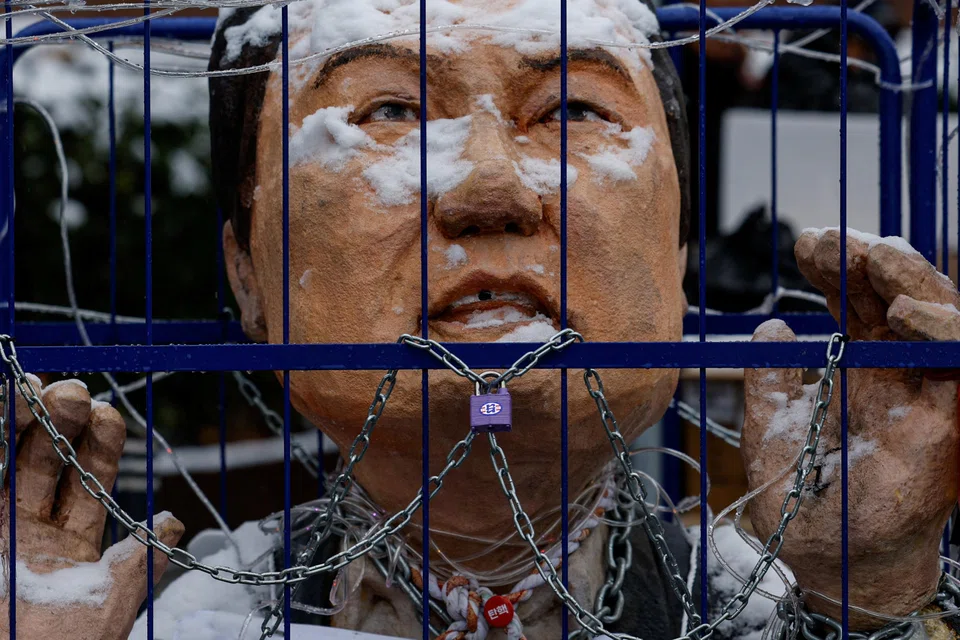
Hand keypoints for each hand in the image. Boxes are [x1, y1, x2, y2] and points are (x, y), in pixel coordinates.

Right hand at [0, 377, 183, 639]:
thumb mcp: (111, 604)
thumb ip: (139, 562)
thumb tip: (171, 520)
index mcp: (72, 545)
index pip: (90, 481)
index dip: (99, 446)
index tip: (107, 414)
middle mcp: (32, 531)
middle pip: (49, 463)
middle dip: (61, 424)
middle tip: (73, 390)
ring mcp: (0, 531)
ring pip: (9, 465)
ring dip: (21, 425)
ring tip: (32, 388)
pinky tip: (1, 411)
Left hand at [740, 229, 958, 628]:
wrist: (820, 557)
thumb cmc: (799, 495)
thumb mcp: (771, 424)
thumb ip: (770, 377)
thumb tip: (770, 325)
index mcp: (860, 368)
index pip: (860, 300)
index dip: (839, 266)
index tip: (805, 243)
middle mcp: (899, 374)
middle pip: (900, 296)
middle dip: (870, 259)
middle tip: (829, 240)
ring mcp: (927, 396)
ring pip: (941, 317)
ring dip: (911, 279)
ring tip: (872, 255)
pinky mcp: (948, 425)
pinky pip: (959, 365)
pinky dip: (941, 331)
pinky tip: (905, 311)